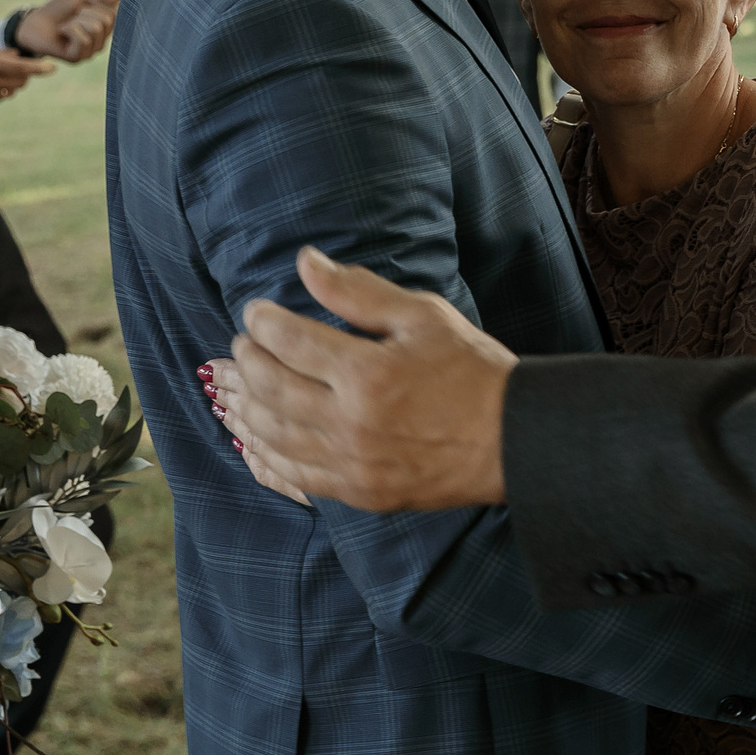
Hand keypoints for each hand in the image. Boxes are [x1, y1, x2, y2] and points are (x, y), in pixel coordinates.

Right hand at [0, 40, 51, 109]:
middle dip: (24, 74)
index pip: (21, 68)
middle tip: (19, 64)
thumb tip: (16, 56)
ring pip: (10, 91)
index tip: (52, 68)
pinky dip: (2, 90)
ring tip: (1, 71)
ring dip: (13, 83)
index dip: (39, 68)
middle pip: (20, 82)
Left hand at [16, 0, 119, 61]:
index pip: (114, 14)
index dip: (97, 5)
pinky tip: (62, 33)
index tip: (83, 7)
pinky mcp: (77, 58)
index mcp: (103, 29)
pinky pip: (83, 39)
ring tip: (65, 26)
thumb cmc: (57, 11)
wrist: (34, 21)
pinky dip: (70, 29)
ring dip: (76, 21)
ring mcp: (90, 52)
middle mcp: (100, 42)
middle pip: (106, 20)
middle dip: (86, 12)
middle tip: (72, 17)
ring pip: (95, 28)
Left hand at [222, 246, 514, 510]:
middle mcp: (352, 422)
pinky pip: (298, 475)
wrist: (513, 438)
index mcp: (367, 373)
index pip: (290, 341)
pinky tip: (260, 436)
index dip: (263, 322)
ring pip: (276, 435)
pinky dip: (269, 453)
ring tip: (242, 386)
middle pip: (273, 388)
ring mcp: (354, 463)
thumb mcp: (422, 316)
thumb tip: (306, 262)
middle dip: (249, 361)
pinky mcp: (362, 492)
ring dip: (249, 407)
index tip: (256, 313)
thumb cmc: (471, 370)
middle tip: (244, 345)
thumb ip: (359, 292)